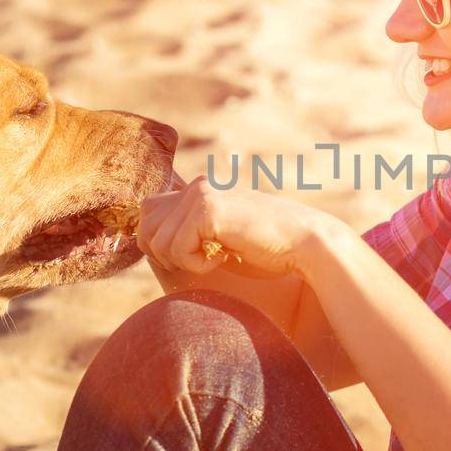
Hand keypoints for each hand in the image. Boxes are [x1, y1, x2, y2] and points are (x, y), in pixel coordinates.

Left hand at [135, 175, 325, 279]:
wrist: (305, 243)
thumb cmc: (267, 249)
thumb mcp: (220, 236)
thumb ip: (188, 231)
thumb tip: (147, 243)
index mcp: (199, 189)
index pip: (149, 212)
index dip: (160, 241)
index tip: (195, 254)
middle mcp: (197, 186)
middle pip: (145, 225)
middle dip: (165, 253)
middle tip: (203, 258)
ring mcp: (201, 194)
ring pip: (157, 241)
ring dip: (184, 260)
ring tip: (219, 255)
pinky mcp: (208, 210)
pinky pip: (177, 250)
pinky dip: (197, 265)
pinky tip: (226, 256)